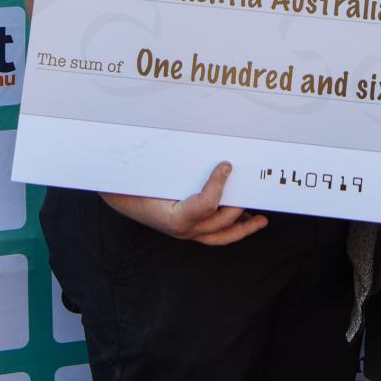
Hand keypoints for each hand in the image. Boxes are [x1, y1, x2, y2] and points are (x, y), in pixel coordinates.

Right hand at [101, 161, 266, 245]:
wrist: (120, 197)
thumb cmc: (136, 185)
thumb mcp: (151, 172)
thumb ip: (171, 161)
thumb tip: (191, 144)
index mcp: (174, 217)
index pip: (206, 205)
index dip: (218, 185)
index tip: (226, 165)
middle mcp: (183, 229)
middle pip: (221, 222)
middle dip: (238, 205)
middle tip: (252, 187)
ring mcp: (187, 232)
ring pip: (222, 236)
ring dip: (243, 227)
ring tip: (260, 219)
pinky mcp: (190, 230)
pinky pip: (216, 235)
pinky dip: (232, 228)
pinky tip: (245, 220)